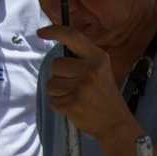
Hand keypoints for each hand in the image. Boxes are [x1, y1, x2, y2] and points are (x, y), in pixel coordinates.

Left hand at [38, 25, 137, 140]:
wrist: (115, 123)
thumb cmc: (105, 95)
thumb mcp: (101, 70)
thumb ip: (83, 58)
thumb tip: (58, 44)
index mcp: (98, 58)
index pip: (73, 36)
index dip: (54, 32)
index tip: (41, 33)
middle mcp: (90, 70)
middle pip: (55, 64)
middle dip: (59, 75)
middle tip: (76, 85)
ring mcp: (80, 88)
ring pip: (51, 83)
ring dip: (58, 92)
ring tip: (75, 97)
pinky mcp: (72, 104)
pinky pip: (52, 100)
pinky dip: (59, 104)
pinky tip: (74, 106)